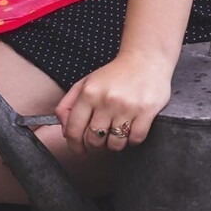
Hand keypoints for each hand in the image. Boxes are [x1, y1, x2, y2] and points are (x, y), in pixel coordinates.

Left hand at [55, 52, 171, 153]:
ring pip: (115, 144)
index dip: (75, 146)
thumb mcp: (87, 82)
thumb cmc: (114, 74)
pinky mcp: (146, 111)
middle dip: (97, 143)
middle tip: (103, 135)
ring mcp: (127, 106)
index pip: (74, 130)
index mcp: (89, 92)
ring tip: (118, 130)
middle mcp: (106, 99)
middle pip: (94, 140)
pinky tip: (131, 127)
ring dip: (116, 142)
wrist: (145, 59)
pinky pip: (135, 139)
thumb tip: (65, 131)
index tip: (80, 151)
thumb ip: (69, 104)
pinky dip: (132, 139)